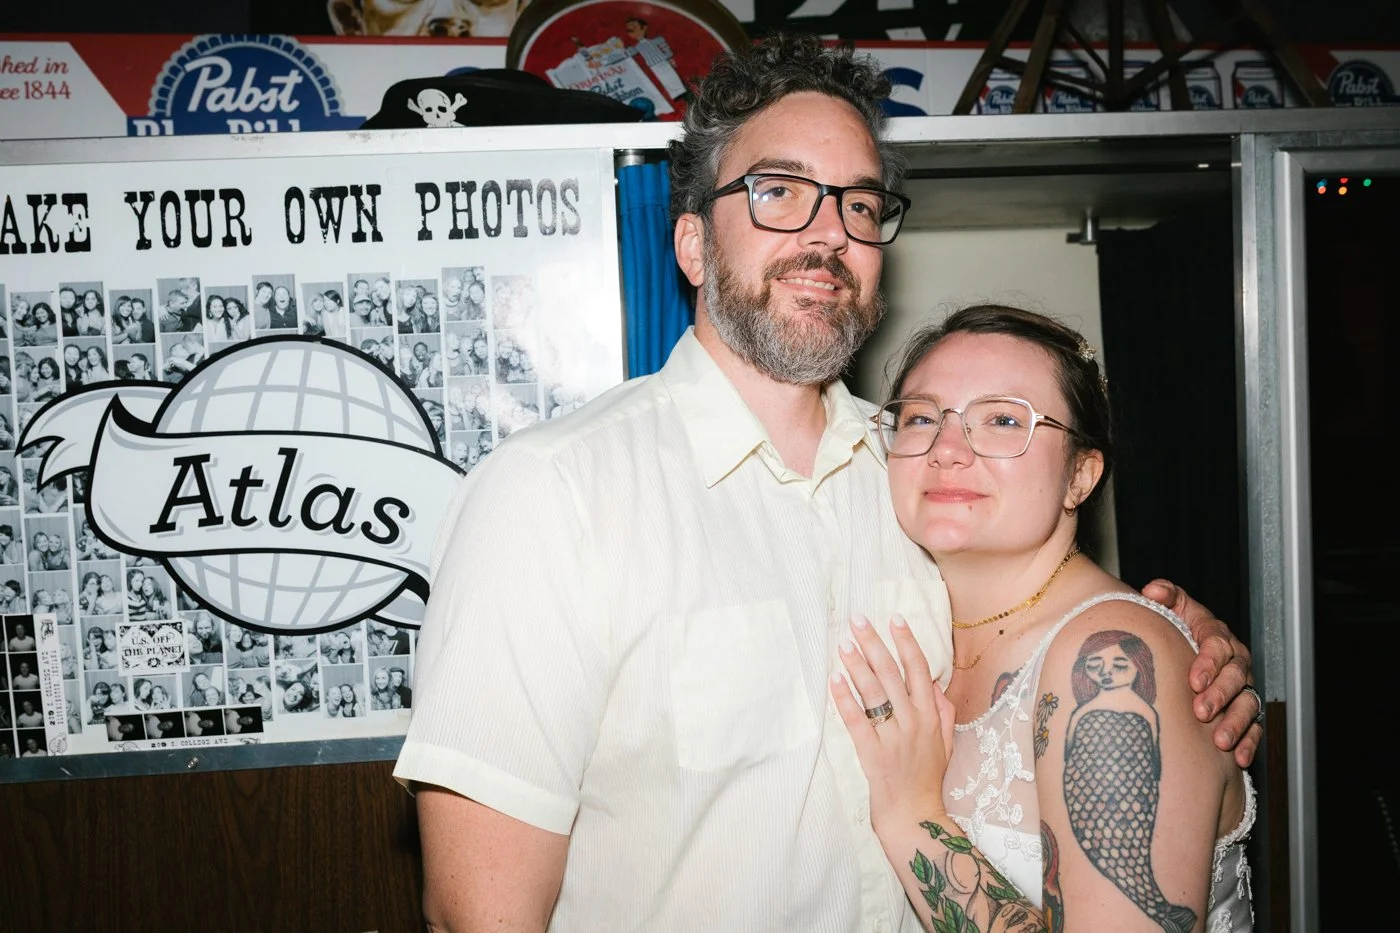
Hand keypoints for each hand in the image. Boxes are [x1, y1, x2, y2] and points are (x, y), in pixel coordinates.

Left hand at [831, 614, 953, 832]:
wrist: (914, 813)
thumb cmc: (927, 775)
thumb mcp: (945, 740)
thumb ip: (942, 709)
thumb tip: (933, 680)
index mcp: (930, 715)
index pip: (918, 669)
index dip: (906, 642)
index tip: (894, 618)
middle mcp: (913, 721)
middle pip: (892, 674)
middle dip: (874, 643)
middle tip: (857, 620)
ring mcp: (893, 737)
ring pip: (873, 693)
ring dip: (857, 665)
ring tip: (843, 644)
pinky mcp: (872, 753)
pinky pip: (857, 720)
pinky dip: (845, 699)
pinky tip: (834, 679)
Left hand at [1142, 578, 1260, 767]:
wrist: (1182, 652)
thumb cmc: (1176, 629)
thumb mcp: (1172, 608)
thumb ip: (1165, 596)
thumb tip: (1153, 591)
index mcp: (1217, 636)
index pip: (1218, 646)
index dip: (1208, 663)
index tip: (1194, 680)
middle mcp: (1234, 662)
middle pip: (1235, 678)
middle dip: (1220, 696)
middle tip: (1202, 712)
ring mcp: (1242, 688)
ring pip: (1247, 705)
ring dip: (1235, 724)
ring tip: (1220, 741)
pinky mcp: (1244, 711)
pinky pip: (1253, 728)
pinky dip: (1248, 743)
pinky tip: (1238, 758)